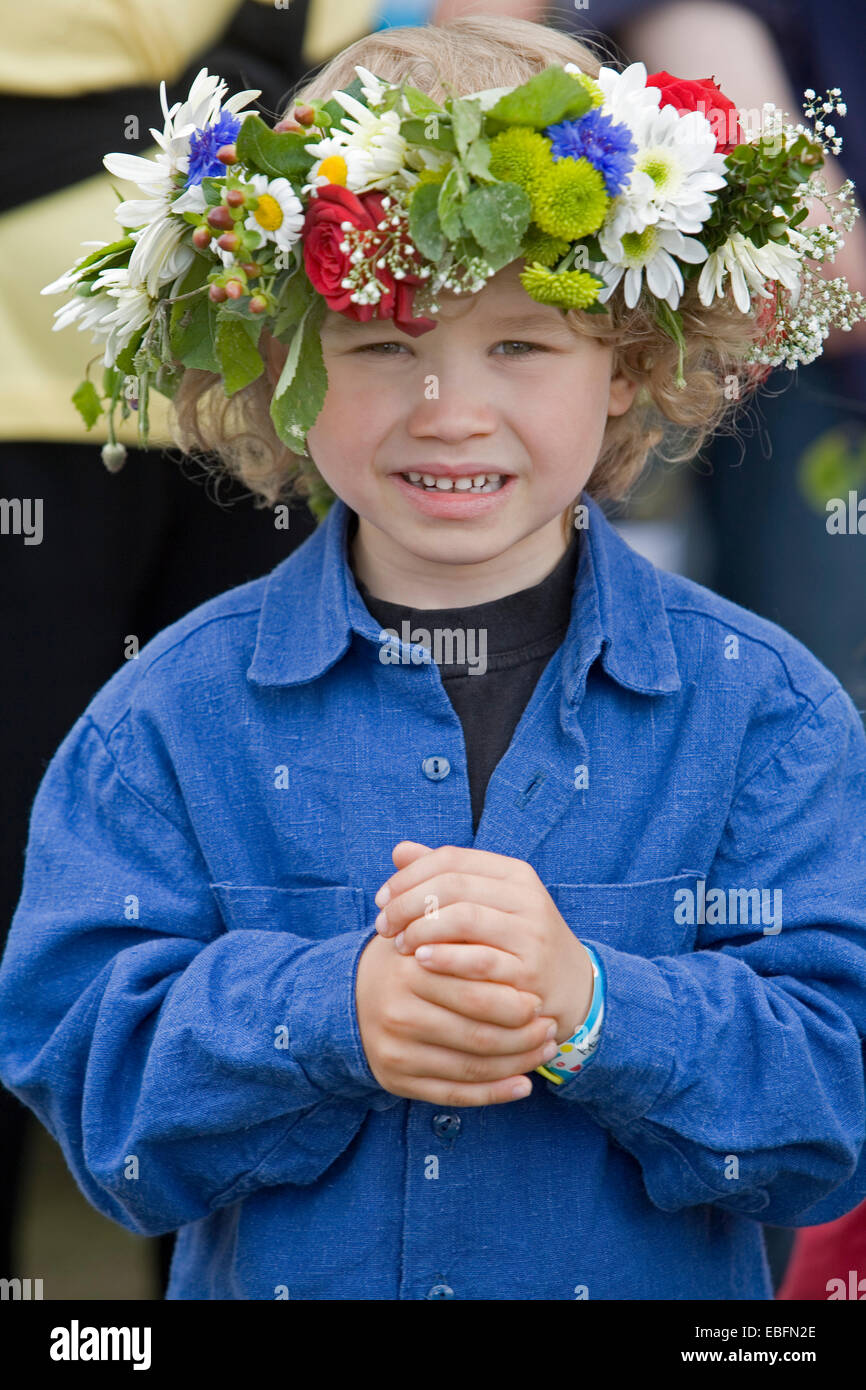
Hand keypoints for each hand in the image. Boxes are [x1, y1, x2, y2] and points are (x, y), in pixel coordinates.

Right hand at [355, 924, 561, 1106]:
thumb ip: (465, 942)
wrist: (348, 996)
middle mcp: (399, 1014)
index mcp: (410, 972)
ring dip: (518, 1064)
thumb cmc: (405, 962)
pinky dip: (495, 1094)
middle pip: (479, 1035)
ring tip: (545, 1052)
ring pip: (472, 1068)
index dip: (516, 1002)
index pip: (477, 994)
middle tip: (550, 1028)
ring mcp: (396, 1052)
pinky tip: (523, 1085)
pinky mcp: (396, 1080)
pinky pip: (455, 1094)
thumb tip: (522, 961)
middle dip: (524, 1036)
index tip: (541, 1000)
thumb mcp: (428, 939)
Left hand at [374, 842, 594, 1045]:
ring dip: (421, 930)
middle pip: (453, 885)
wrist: (570, 987)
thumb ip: (445, 877)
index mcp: (514, 873)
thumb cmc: (515, 940)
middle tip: (383, 926)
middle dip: (407, 904)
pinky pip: (479, 960)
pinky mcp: (529, 973)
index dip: (409, 876)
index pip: (451, 858)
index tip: (382, 898)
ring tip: (400, 945)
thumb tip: (399, 851)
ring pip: (464, 918)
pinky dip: (444, 958)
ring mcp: (531, 935)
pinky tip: (421, 960)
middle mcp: (527, 897)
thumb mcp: (487, 902)